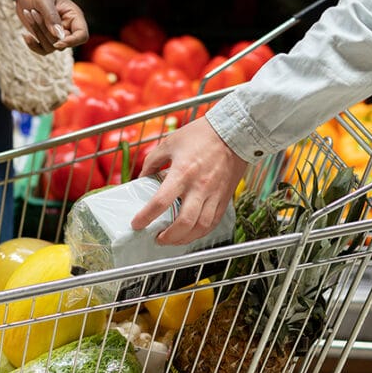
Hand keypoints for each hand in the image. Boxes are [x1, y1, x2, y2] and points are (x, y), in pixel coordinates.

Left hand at [13, 0, 88, 53]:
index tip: (57, 42)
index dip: (72, 41)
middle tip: (33, 12)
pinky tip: (25, 35)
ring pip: (52, 47)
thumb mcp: (43, 0)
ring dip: (38, 33)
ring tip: (28, 14)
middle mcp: (68, 28)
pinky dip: (33, 45)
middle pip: (63, 43)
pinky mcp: (46, 39)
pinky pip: (43, 50)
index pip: (82, 35)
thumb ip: (51, 17)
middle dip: (46, 31)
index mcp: (74, 16)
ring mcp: (57, 35)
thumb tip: (58, 36)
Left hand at [131, 117, 248, 244]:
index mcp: (182, 172)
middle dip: (168, 236)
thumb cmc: (202, 135)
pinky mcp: (225, 198)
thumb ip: (153, 161)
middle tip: (158, 238)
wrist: (234, 133)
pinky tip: (191, 233)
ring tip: (173, 239)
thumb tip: (142, 177)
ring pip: (201, 227)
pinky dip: (201, 232)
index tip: (137, 224)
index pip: (161, 202)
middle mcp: (199, 187)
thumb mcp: (170, 143)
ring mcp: (214, 194)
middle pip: (184, 222)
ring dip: (185, 239)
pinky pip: (213, 222)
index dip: (146, 217)